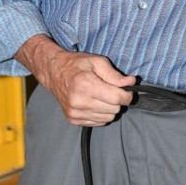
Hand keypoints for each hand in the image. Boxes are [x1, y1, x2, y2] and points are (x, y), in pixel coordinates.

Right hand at [15, 35, 135, 125]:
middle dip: (118, 100)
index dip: (127, 95)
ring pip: (108, 118)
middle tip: (112, 90)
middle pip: (114, 109)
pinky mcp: (73, 120)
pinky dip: (101, 114)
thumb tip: (131, 83)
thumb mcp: (97, 61)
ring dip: (110, 108)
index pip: (116, 98)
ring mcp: (75, 113)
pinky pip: (98, 122)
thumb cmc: (77, 64)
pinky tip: (94, 102)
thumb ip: (114, 74)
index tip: (127, 89)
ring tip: (102, 96)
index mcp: (85, 85)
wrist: (54, 72)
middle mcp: (79, 101)